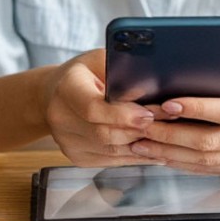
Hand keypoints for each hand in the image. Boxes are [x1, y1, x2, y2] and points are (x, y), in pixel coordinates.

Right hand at [41, 48, 160, 165]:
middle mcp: (60, 117)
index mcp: (66, 88)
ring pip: (110, 150)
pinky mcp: (76, 156)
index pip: (92, 108)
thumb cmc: (84, 73)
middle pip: (104, 133)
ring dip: (140, 145)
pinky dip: (134, 156)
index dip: (122, 115)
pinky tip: (152, 149)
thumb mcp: (101, 60)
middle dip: (138, 130)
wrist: (53, 94)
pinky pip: (110, 160)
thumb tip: (152, 88)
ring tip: (165, 137)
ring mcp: (66, 141)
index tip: (148, 115)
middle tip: (166, 125)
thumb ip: (122, 72)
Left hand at [127, 65, 219, 176]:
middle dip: (171, 135)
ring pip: (208, 162)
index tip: (165, 104)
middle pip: (211, 143)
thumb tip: (187, 77)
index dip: (194, 110)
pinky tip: (165, 154)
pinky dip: (186, 163)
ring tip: (144, 143)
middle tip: (142, 126)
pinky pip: (214, 170)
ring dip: (171, 154)